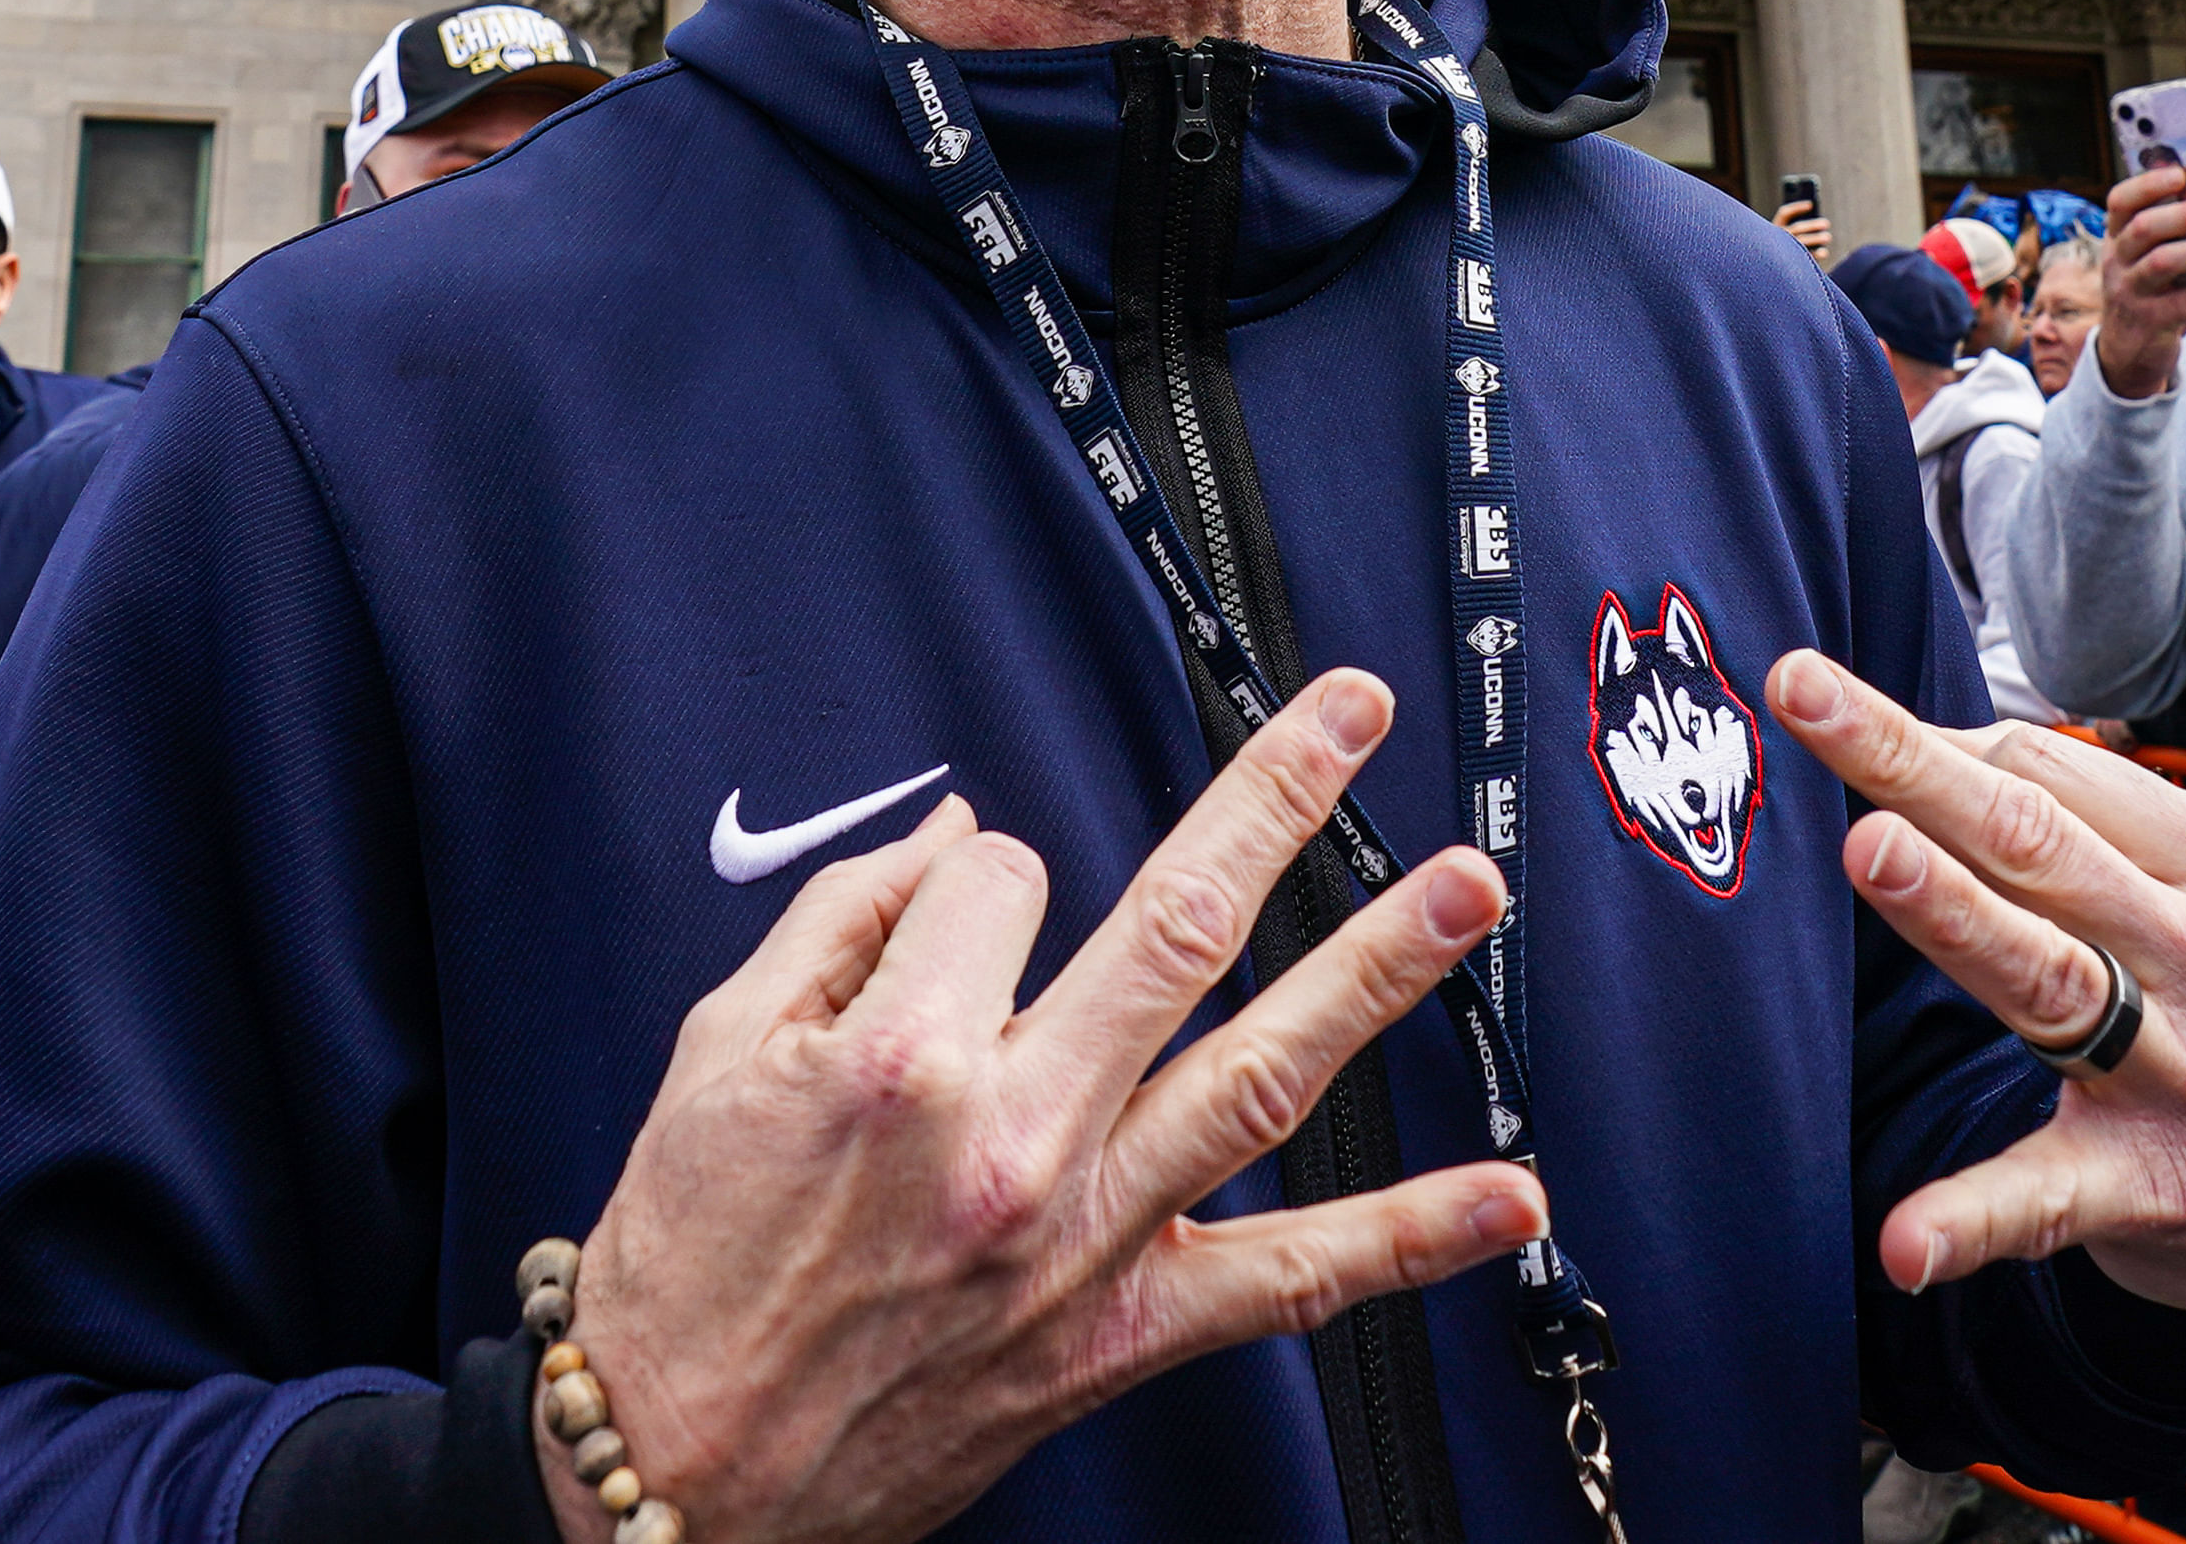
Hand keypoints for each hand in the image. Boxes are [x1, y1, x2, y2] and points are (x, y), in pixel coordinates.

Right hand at [552, 671, 1538, 1543]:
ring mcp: (1082, 1237)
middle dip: (1276, 804)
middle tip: (1356, 717)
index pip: (1003, 884)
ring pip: (1263, 1076)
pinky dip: (1410, 1240)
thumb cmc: (688, 1267)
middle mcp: (1012, 1139)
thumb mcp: (716, 1053)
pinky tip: (1506, 1197)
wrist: (678, 1471)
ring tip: (1466, 890)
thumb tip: (957, 842)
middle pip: (1176, 928)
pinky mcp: (1121, 1331)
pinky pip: (1291, 1282)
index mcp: (903, 1059)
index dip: (980, 875)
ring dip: (1379, 973)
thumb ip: (845, 922)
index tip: (956, 903)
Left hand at [1764, 652, 2185, 1318]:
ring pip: (2048, 976)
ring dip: (1955, 913)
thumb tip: (1936, 751)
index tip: (1831, 703)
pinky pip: (2047, 1197)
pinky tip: (1907, 1239)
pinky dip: (1975, 1219)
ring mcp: (2182, 1076)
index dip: (1937, 741)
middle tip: (1809, 694)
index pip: (2060, 776)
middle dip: (1917, 766)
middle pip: (2037, 842)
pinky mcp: (2145, 1189)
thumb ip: (2091, 833)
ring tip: (1870, 851)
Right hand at [1773, 197, 1832, 259]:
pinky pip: (1804, 257)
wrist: (1770, 271)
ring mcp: (1782, 252)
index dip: (1797, 208)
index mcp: (1773, 230)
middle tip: (1826, 223)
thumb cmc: (1781, 253)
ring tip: (1828, 237)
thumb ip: (1796, 230)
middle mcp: (1776, 240)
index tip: (1811, 205)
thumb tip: (1814, 215)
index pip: (1784, 214)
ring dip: (1816, 238)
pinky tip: (1824, 252)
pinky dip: (1815, 254)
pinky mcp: (1789, 264)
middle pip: (1796, 228)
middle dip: (1812, 225)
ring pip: (1801, 242)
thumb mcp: (1783, 238)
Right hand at [2091, 165, 2185, 402]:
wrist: (2129, 351)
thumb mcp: (2148, 258)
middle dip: (2184, 215)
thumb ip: (2172, 231)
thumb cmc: (2152, 291)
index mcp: (2117, 237)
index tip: (2181, 173)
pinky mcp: (2148, 322)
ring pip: (2161, 263)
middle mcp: (2117, 262)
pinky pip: (2184, 304)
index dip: (2148, 184)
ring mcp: (2129, 292)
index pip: (2121, 201)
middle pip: (2144, 229)